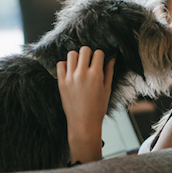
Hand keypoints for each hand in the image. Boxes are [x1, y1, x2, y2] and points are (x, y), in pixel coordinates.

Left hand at [57, 46, 114, 163]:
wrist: (84, 123)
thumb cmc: (98, 108)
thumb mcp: (107, 89)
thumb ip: (109, 72)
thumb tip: (111, 59)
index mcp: (96, 75)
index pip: (98, 53)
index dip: (100, 55)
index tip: (99, 60)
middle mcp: (82, 74)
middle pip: (84, 50)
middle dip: (89, 53)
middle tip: (89, 61)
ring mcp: (70, 78)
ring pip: (71, 54)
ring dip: (77, 57)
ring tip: (79, 65)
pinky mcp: (61, 82)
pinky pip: (60, 64)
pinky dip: (65, 65)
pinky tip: (70, 71)